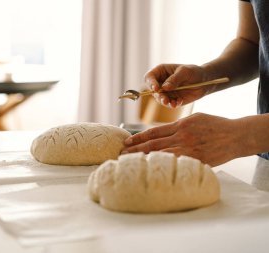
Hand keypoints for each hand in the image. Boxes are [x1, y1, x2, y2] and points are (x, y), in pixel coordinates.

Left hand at [122, 113, 241, 165]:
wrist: (235, 136)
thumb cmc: (215, 126)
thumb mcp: (195, 119)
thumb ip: (177, 126)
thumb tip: (161, 133)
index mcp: (180, 125)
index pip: (153, 132)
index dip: (138, 137)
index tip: (126, 141)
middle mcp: (181, 136)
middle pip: (153, 144)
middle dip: (135, 149)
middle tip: (121, 153)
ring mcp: (188, 149)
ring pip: (161, 154)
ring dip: (144, 158)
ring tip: (130, 162)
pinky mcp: (195, 159)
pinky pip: (175, 163)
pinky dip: (162, 166)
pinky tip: (151, 170)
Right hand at [145, 64, 210, 107]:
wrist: (204, 81)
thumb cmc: (193, 72)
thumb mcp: (185, 72)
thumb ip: (174, 79)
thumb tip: (164, 87)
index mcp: (161, 72)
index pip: (149, 77)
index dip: (151, 83)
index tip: (156, 88)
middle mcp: (161, 82)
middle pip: (153, 90)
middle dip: (159, 96)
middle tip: (165, 100)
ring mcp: (165, 92)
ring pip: (159, 99)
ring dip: (165, 102)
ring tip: (172, 103)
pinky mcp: (171, 99)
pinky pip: (169, 104)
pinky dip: (173, 104)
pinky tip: (179, 102)